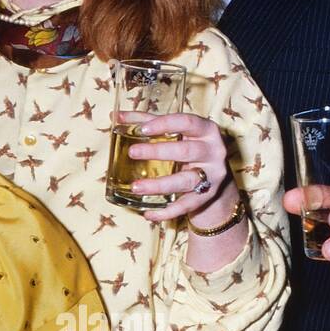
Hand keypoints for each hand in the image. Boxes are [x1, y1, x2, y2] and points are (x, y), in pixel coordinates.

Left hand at [122, 111, 234, 225]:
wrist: (213, 174)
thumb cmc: (189, 144)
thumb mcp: (174, 130)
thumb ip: (147, 121)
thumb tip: (116, 116)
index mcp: (205, 130)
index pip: (187, 122)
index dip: (165, 124)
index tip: (143, 129)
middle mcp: (213, 151)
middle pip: (187, 151)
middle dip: (159, 152)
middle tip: (132, 152)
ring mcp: (212, 175)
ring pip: (186, 180)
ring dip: (160, 185)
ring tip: (135, 187)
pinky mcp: (207, 196)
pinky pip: (187, 205)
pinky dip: (168, 212)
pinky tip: (149, 214)